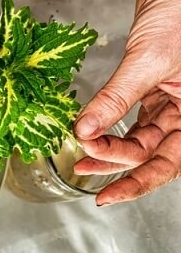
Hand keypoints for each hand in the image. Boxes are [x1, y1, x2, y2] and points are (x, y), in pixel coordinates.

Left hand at [73, 0, 180, 204]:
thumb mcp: (148, 58)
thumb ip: (116, 98)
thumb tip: (84, 129)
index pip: (171, 162)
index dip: (139, 182)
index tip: (107, 193)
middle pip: (155, 153)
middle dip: (118, 162)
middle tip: (84, 166)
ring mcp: (175, 101)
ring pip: (142, 137)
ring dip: (111, 146)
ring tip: (82, 153)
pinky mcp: (157, 87)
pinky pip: (134, 116)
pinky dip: (111, 124)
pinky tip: (91, 131)